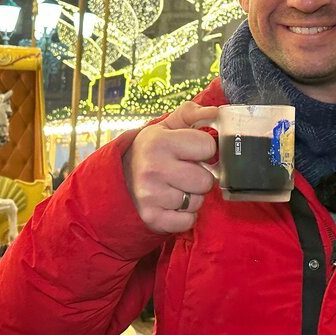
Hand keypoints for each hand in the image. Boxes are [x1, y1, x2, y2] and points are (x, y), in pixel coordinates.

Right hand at [123, 101, 217, 233]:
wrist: (119, 177)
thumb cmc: (151, 149)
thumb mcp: (166, 126)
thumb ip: (192, 114)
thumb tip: (216, 112)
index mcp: (159, 142)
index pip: (208, 146)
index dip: (204, 149)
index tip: (191, 151)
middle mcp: (153, 168)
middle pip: (206, 180)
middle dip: (200, 176)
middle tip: (185, 172)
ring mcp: (151, 196)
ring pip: (197, 202)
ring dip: (192, 197)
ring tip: (175, 187)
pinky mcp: (151, 218)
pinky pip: (187, 221)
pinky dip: (184, 216)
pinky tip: (171, 204)